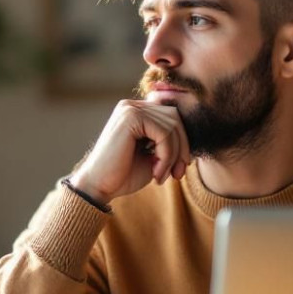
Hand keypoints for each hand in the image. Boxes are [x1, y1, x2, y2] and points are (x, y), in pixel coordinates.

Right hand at [68, 100, 191, 205]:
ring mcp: (130, 109)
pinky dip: (167, 156)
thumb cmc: (123, 176)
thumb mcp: (153, 157)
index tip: (179, 168)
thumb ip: (168, 143)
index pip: (171, 116)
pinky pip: (164, 133)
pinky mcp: (130, 117)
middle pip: (175, 117)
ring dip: (174, 155)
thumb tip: (194, 137)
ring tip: (162, 175)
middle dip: (183, 148)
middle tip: (177, 174)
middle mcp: (132, 106)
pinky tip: (156, 173)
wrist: (98, 188)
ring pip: (173, 125)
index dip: (182, 142)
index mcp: (135, 112)